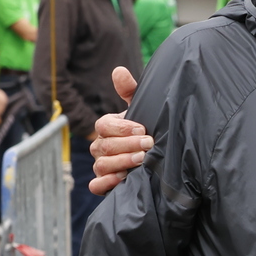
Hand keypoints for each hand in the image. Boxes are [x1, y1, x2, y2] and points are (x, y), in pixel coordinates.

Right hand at [88, 66, 149, 195]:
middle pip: (104, 146)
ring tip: (141, 160)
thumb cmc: (148, 128)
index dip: (122, 128)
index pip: (104, 125)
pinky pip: (96, 185)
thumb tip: (118, 70)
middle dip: (127, 145)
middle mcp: (101, 146)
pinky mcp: (105, 183)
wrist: (159, 154)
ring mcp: (101, 165)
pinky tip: (122, 178)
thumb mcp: (142, 109)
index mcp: (107, 128)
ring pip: (101, 165)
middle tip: (148, 145)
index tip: (143, 130)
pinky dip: (106, 182)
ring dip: (121, 162)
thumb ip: (130, 91)